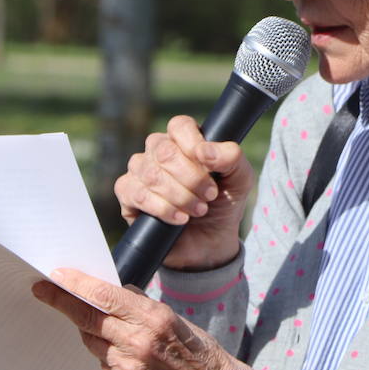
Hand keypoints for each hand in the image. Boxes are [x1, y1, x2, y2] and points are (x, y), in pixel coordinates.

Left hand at [32, 269, 284, 369]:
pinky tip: (120, 350)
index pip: (104, 296)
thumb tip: (112, 292)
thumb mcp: (175, 318)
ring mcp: (127, 368)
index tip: (56, 275)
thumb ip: (140, 306)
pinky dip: (105, 351)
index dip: (76, 284)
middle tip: (42, 289)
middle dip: (62, 301)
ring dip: (89, 328)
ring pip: (91, 340)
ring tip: (97, 321)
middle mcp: (137, 343)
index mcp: (154, 318)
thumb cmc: (199, 353)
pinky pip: (102, 361)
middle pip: (87, 317)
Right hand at [113, 115, 253, 268]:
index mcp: (184, 140)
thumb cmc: (222, 204)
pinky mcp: (128, 194)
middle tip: (209, 196)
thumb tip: (204, 151)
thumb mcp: (240, 179)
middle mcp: (158, 151)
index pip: (179, 126)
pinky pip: (137, 194)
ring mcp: (140, 171)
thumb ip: (231, 157)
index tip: (210, 166)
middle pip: (165, 151)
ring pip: (151, 174)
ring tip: (198, 210)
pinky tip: (179, 219)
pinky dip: (162, 208)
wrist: (209, 243)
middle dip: (192, 178)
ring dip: (180, 196)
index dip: (193, 143)